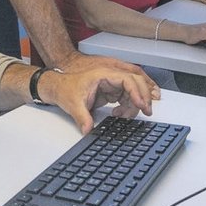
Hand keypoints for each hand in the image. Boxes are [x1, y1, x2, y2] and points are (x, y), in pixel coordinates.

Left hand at [40, 58, 158, 132]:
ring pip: (133, 92)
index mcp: (103, 75)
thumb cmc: (65, 89)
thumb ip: (82, 118)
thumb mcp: (73, 104)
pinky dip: (127, 107)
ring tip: (124, 117)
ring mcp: (111, 84)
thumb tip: (88, 131)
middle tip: (147, 111)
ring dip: (134, 105)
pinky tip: (119, 115)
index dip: (137, 92)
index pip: (127, 79)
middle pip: (135, 82)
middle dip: (143, 96)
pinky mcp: (111, 92)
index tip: (141, 105)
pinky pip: (126, 98)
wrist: (58, 88)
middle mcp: (110, 77)